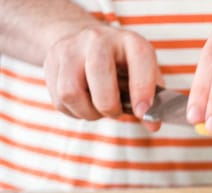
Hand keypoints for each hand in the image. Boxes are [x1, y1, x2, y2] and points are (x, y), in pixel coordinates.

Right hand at [43, 24, 161, 130]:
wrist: (85, 42)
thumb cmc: (122, 64)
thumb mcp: (144, 74)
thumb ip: (152, 100)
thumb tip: (153, 125)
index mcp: (129, 41)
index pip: (139, 59)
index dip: (142, 89)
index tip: (142, 112)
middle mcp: (98, 39)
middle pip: (98, 75)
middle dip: (108, 105)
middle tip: (115, 111)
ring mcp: (70, 49)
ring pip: (71, 92)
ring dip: (88, 112)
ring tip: (98, 108)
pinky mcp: (50, 62)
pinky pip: (59, 100)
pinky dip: (75, 111)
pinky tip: (85, 103)